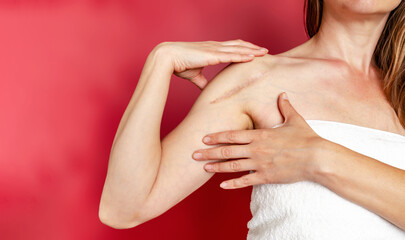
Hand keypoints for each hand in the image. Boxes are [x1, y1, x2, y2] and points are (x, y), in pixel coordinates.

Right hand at [153, 40, 267, 88]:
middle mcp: (215, 47)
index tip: (253, 52)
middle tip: (265, 51)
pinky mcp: (212, 54)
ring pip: (238, 48)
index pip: (232, 47)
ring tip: (264, 53)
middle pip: (239, 45)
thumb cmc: (179, 64)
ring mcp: (214, 49)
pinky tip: (252, 57)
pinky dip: (243, 55)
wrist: (168, 58)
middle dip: (252, 48)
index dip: (243, 49)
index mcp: (211, 50)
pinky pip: (231, 55)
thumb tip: (208, 91)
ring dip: (252, 50)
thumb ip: (203, 82)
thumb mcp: (195, 75)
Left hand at [192, 92, 326, 188]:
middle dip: (209, 152)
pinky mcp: (266, 177)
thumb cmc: (306, 138)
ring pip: (232, 166)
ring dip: (216, 167)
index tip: (204, 138)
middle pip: (227, 151)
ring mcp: (259, 164)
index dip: (216, 136)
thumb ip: (285, 106)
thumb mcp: (294, 119)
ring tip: (203, 168)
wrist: (317, 158)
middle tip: (194, 154)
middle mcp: (256, 149)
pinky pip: (245, 181)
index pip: (232, 135)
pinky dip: (232, 184)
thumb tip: (283, 94)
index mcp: (260, 135)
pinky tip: (221, 185)